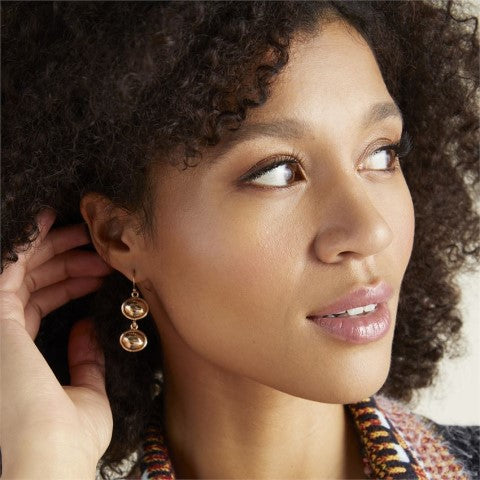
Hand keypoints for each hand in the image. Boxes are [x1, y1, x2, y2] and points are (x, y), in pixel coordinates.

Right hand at [1, 208, 113, 477]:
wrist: (49, 459)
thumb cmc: (67, 439)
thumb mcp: (86, 393)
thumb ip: (85, 360)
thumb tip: (86, 329)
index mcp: (22, 355)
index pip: (40, 305)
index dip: (70, 283)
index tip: (100, 273)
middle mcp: (5, 338)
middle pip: (31, 283)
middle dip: (66, 260)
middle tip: (98, 246)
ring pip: (21, 270)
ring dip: (55, 248)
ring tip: (89, 234)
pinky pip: (9, 265)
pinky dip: (28, 240)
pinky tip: (50, 221)